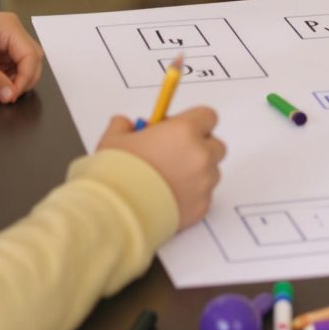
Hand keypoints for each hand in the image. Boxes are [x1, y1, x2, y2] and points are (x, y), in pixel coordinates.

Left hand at [0, 11, 42, 103]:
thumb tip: (9, 95)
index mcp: (9, 27)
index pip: (31, 55)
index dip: (26, 78)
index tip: (13, 95)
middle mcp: (13, 30)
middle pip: (33, 59)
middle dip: (25, 80)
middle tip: (10, 95)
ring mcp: (9, 38)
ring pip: (27, 63)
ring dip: (18, 79)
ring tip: (3, 89)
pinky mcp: (4, 47)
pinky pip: (16, 64)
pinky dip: (11, 76)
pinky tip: (0, 82)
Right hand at [97, 106, 225, 227]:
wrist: (116, 212)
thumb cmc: (116, 174)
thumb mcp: (112, 140)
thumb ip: (123, 126)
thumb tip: (125, 124)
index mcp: (184, 131)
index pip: (208, 117)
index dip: (195, 122)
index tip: (180, 129)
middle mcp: (200, 155)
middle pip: (216, 145)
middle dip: (200, 148)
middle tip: (176, 155)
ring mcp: (204, 183)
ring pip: (212, 172)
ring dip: (198, 173)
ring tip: (170, 179)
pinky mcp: (202, 207)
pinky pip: (204, 196)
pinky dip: (192, 196)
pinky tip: (170, 197)